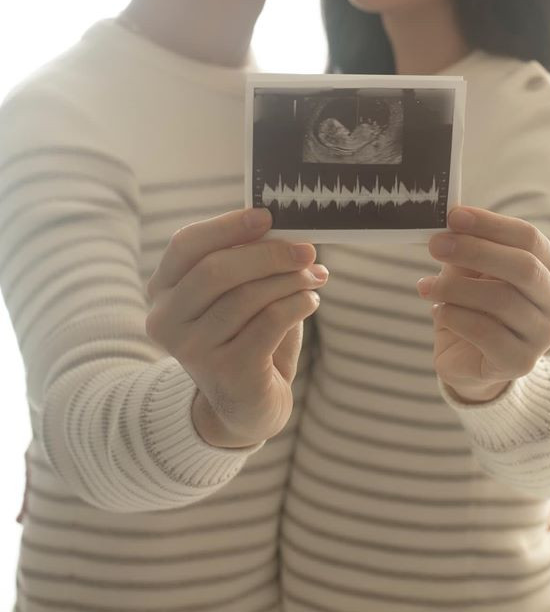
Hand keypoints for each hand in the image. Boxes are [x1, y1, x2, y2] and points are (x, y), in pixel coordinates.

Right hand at [146, 207, 326, 447]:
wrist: (246, 404)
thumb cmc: (244, 333)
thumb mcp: (237, 292)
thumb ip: (248, 260)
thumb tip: (287, 230)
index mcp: (163, 289)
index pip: (186, 244)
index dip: (227, 226)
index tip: (267, 217)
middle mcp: (166, 320)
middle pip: (216, 270)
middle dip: (268, 254)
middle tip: (307, 250)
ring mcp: (192, 350)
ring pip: (248, 296)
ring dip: (291, 280)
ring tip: (315, 277)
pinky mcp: (226, 373)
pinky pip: (270, 322)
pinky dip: (298, 304)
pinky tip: (310, 301)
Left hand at [417, 207, 549, 403]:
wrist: (469, 358)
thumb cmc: (473, 304)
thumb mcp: (470, 269)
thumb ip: (467, 246)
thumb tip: (451, 222)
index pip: (529, 238)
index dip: (490, 224)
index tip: (454, 216)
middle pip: (523, 266)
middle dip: (475, 250)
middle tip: (435, 244)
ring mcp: (542, 335)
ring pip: (501, 300)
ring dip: (454, 288)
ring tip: (426, 286)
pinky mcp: (519, 362)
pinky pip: (484, 332)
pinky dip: (454, 316)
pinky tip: (438, 312)